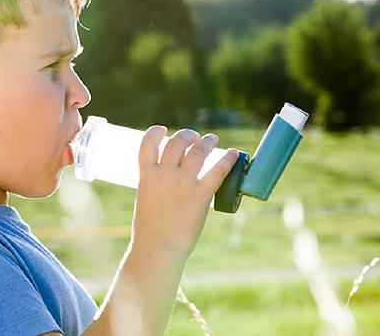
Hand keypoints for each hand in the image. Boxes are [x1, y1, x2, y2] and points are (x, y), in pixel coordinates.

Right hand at [131, 126, 238, 259]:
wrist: (158, 248)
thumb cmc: (149, 231)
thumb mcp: (146, 201)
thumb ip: (155, 187)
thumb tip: (169, 184)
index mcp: (147, 175)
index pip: (148, 143)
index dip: (156, 132)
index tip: (163, 130)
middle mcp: (165, 173)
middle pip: (177, 142)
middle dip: (187, 135)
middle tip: (194, 137)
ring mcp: (183, 182)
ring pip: (198, 151)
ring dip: (206, 142)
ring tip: (212, 139)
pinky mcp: (201, 194)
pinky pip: (218, 171)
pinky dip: (228, 159)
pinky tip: (234, 154)